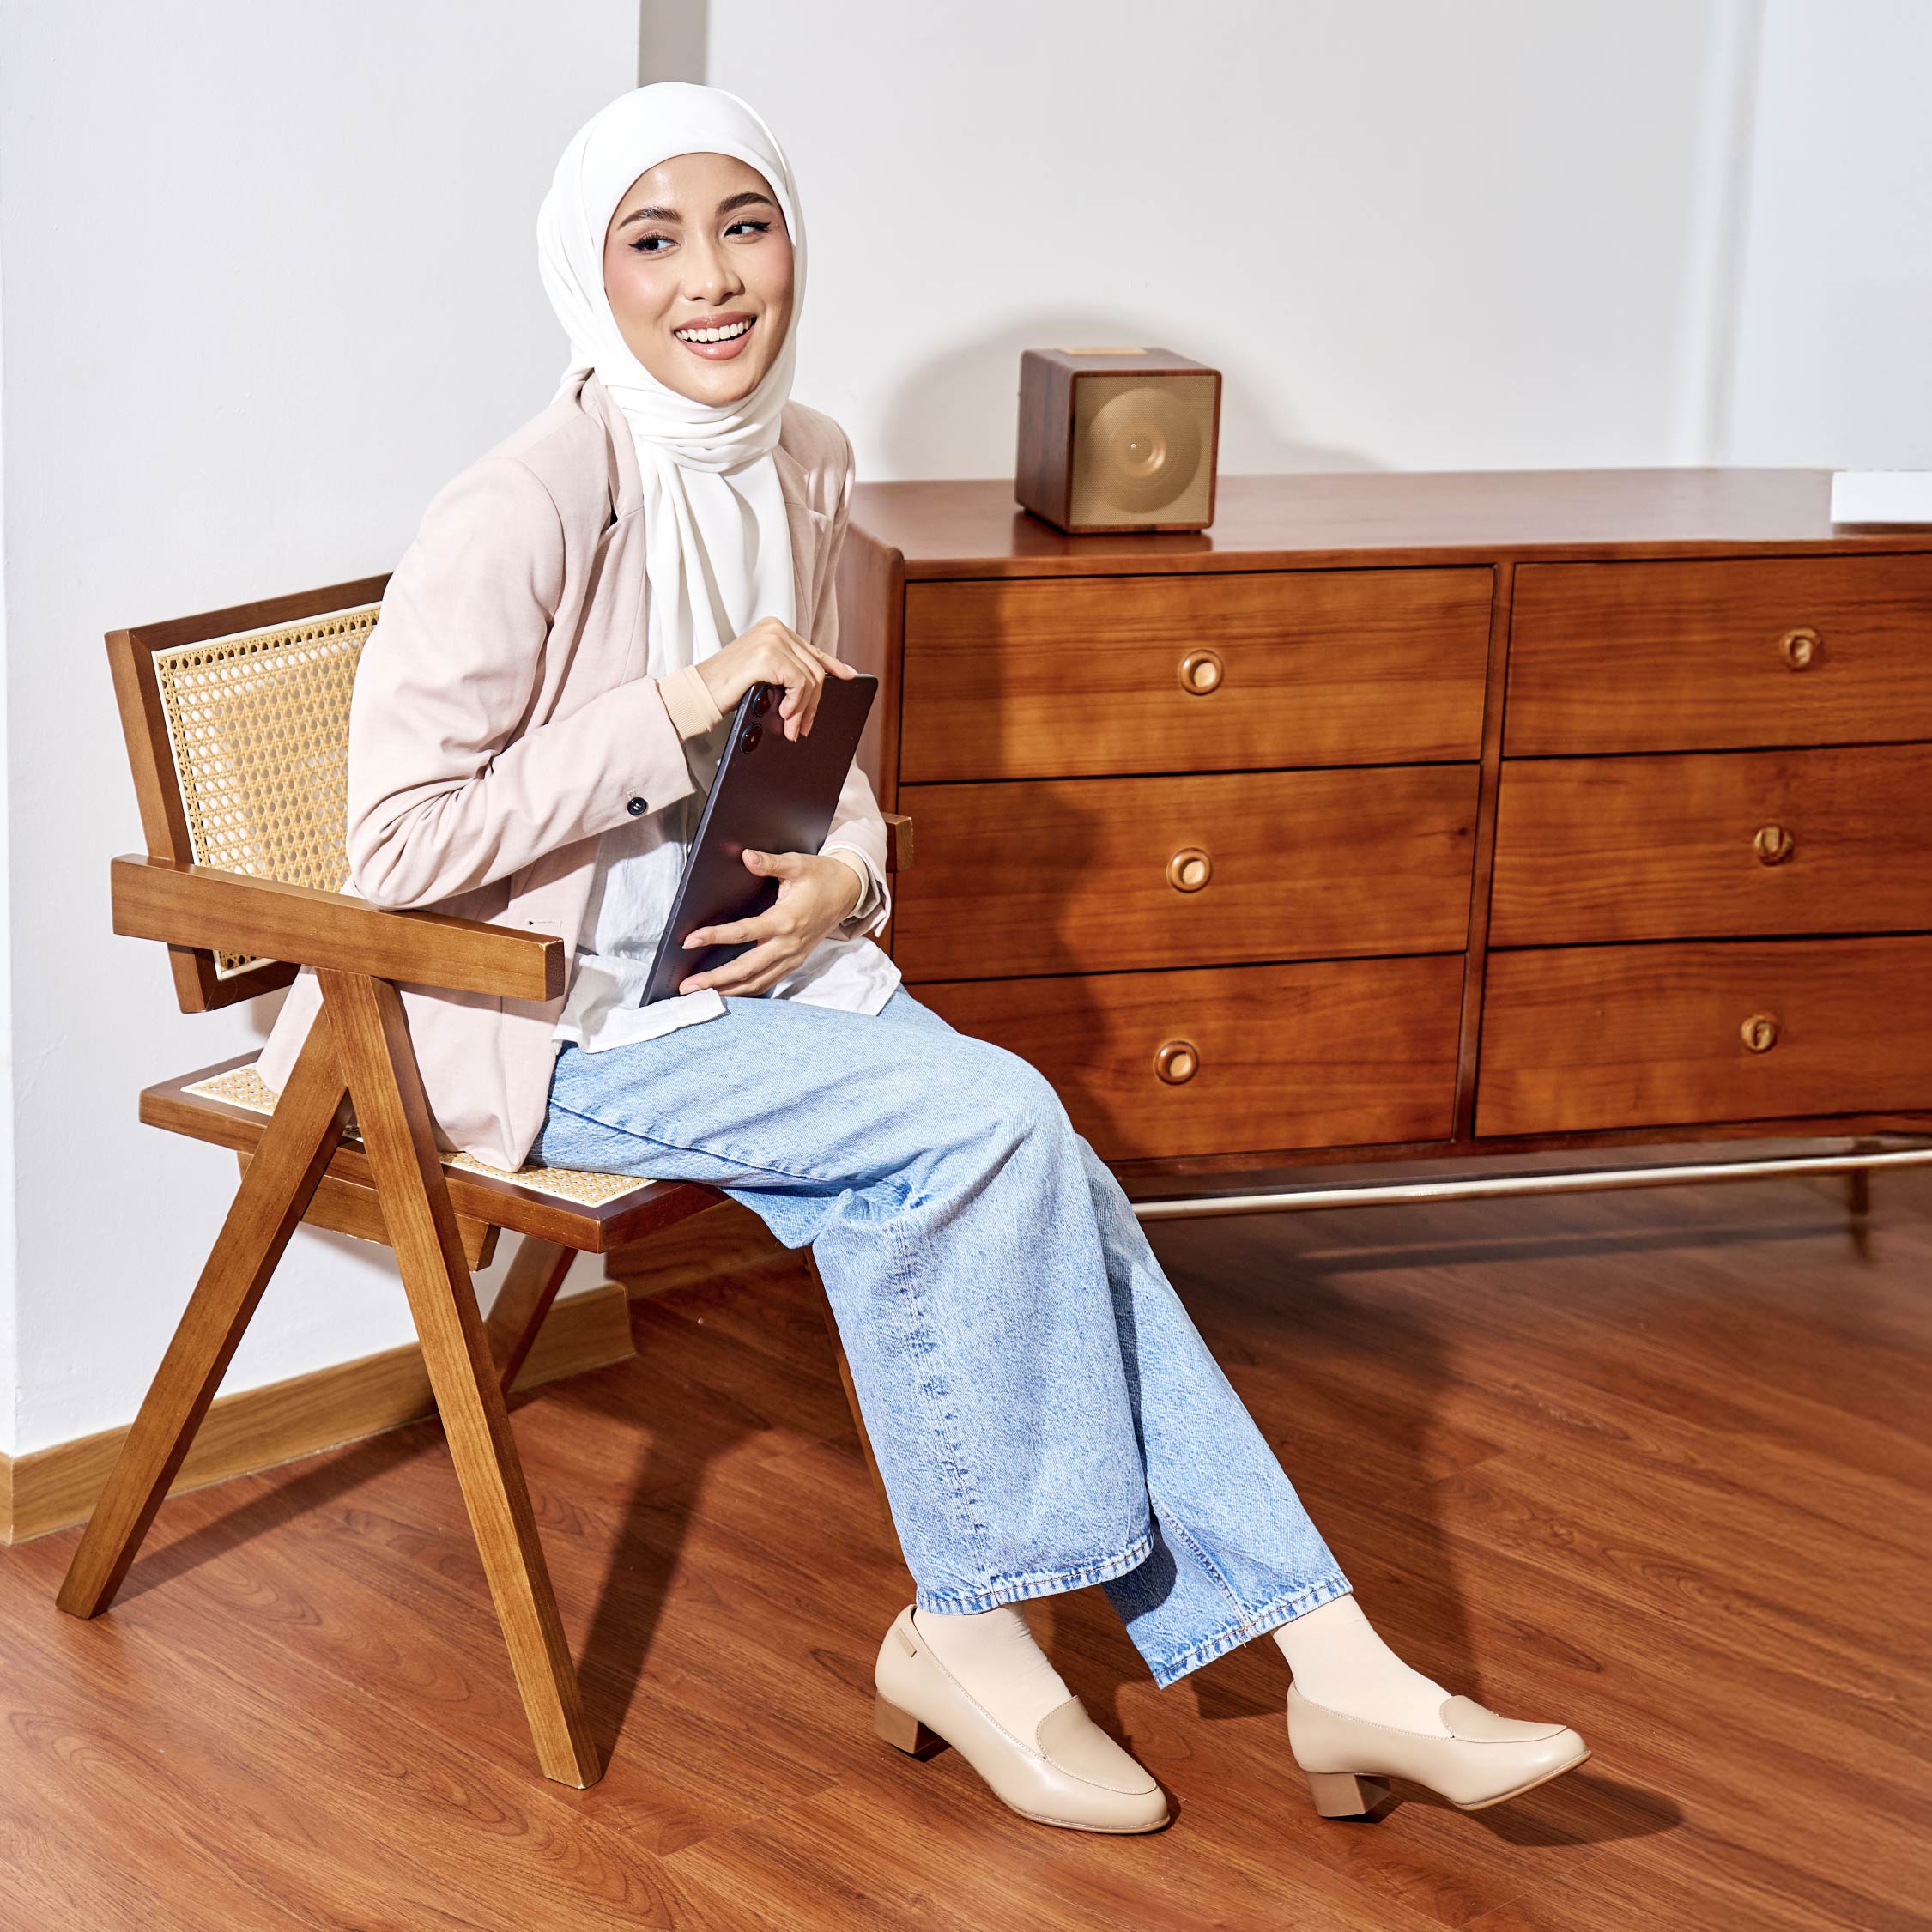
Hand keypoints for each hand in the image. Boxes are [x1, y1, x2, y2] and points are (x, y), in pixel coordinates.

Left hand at [677, 848, 866, 994]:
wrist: (849, 893)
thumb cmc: (821, 876)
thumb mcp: (798, 863)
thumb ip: (770, 863)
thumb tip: (746, 856)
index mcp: (786, 919)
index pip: (743, 933)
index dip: (714, 937)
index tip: (689, 941)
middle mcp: (788, 944)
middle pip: (746, 969)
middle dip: (715, 980)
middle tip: (687, 986)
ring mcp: (793, 957)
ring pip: (757, 982)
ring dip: (728, 991)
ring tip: (701, 995)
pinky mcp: (795, 962)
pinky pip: (768, 982)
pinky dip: (746, 990)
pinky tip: (727, 993)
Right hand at [696, 615, 856, 741]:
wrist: (699, 692)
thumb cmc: (727, 686)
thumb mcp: (764, 674)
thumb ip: (787, 671)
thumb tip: (815, 686)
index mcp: (775, 628)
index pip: (812, 651)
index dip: (833, 665)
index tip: (849, 676)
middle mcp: (776, 629)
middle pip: (814, 669)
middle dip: (813, 704)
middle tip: (805, 727)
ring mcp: (772, 640)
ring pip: (810, 679)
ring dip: (804, 710)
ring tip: (793, 728)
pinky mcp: (768, 656)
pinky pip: (799, 684)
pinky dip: (795, 705)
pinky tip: (784, 715)